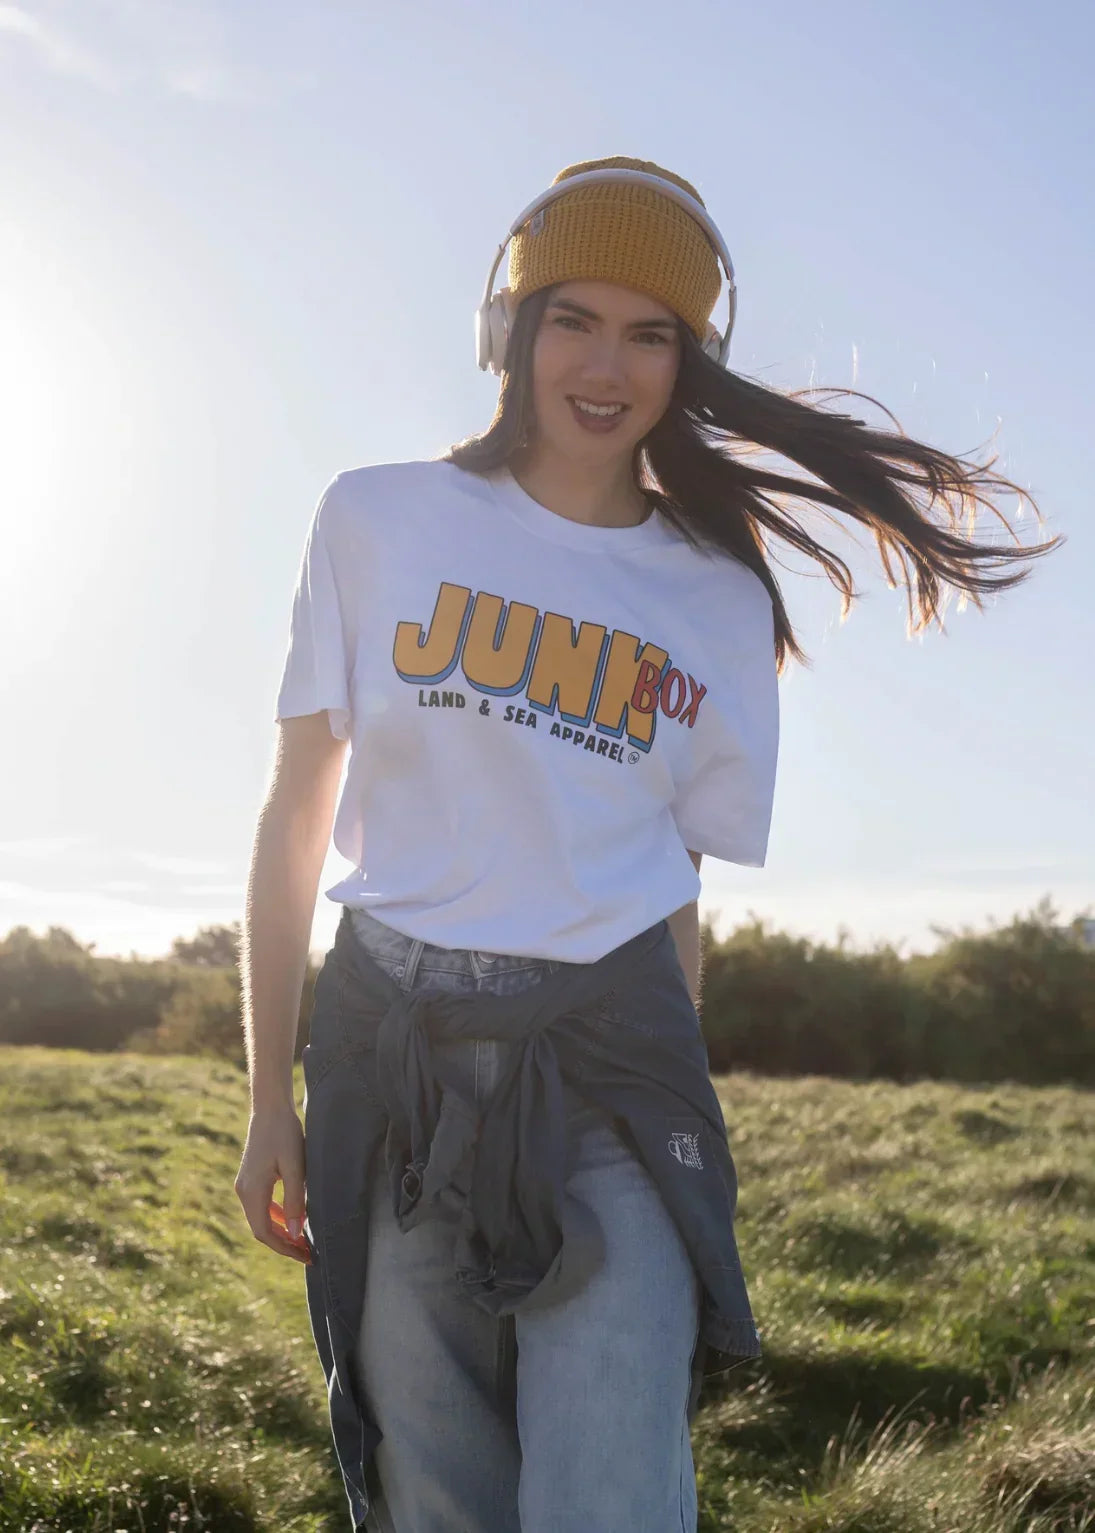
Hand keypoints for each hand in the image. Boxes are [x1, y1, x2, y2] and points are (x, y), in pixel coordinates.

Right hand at [234, 1103, 312, 1264]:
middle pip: (261, 1229)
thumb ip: (295, 1201)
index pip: (264, 1232)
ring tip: (302, 1241)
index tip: (305, 1255)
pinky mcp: (251, 1178)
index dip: (284, 1247)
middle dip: (284, 1243)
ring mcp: (245, 1185)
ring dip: (280, 1231)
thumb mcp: (295, 1167)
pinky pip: (262, 1206)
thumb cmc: (285, 1134)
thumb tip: (296, 1234)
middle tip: (308, 1253)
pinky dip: (276, 1216)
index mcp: (251, 1191)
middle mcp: (243, 1191)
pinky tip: (292, 1219)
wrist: (270, 1109)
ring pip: (261, 1218)